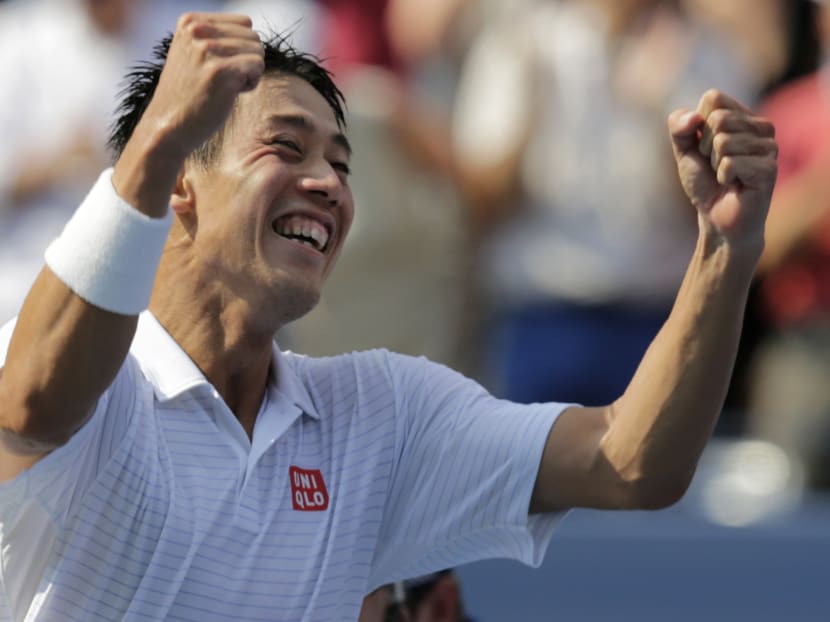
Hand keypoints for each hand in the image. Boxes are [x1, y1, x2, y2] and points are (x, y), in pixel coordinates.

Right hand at [142, 12, 264, 159]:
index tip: (218, 66)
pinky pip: (258, 67)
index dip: (240, 48)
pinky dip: (250, 84)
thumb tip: (250, 26)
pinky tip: (230, 94)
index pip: (244, 23)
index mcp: (190, 21)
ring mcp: (208, 49)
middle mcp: (197, 30)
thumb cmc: (187, 94)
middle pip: (253, 37)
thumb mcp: (191, 52)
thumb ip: (214, 35)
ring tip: (224, 86)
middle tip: (223, 80)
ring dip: (248, 73)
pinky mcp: (221, 71)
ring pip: (258, 52)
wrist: (169, 126)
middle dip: (246, 61)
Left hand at [669, 89, 777, 252]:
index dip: (697, 126)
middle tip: (714, 166)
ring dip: (715, 164)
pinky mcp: (769, 168)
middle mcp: (761, 127)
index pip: (713, 98)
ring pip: (723, 141)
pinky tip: (734, 186)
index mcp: (743, 116)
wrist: (717, 219)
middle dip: (705, 147)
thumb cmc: (704, 183)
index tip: (703, 148)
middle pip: (719, 118)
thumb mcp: (684, 152)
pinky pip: (730, 163)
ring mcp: (769, 147)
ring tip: (725, 177)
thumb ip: (679, 128)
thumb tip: (693, 116)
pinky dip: (723, 177)